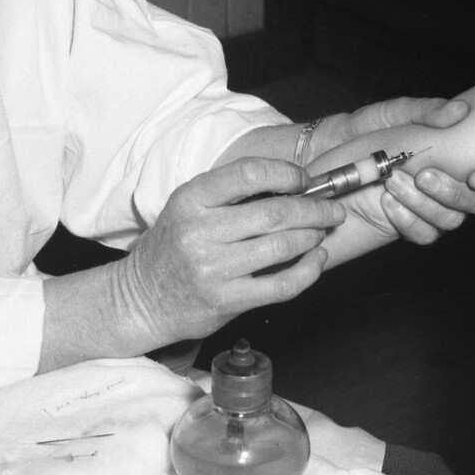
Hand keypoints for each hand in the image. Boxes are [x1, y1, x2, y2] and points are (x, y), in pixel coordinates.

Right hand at [109, 157, 343, 346]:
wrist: (141, 299)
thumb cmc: (173, 248)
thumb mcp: (188, 209)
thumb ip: (230, 196)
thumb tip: (294, 186)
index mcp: (190, 200)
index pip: (247, 173)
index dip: (286, 173)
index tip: (304, 180)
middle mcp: (199, 232)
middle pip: (273, 212)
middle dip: (314, 209)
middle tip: (332, 209)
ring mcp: (213, 269)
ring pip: (282, 246)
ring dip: (312, 236)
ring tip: (321, 232)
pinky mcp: (226, 301)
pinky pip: (282, 285)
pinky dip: (309, 271)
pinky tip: (317, 260)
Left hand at [312, 96, 474, 248]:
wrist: (323, 159)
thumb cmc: (361, 132)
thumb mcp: (392, 114)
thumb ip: (426, 111)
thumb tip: (461, 110)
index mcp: (452, 155)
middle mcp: (445, 184)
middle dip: (454, 193)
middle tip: (425, 176)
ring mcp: (426, 207)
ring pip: (451, 220)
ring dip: (426, 204)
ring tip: (393, 182)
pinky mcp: (405, 226)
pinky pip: (424, 235)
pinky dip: (409, 221)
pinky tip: (388, 204)